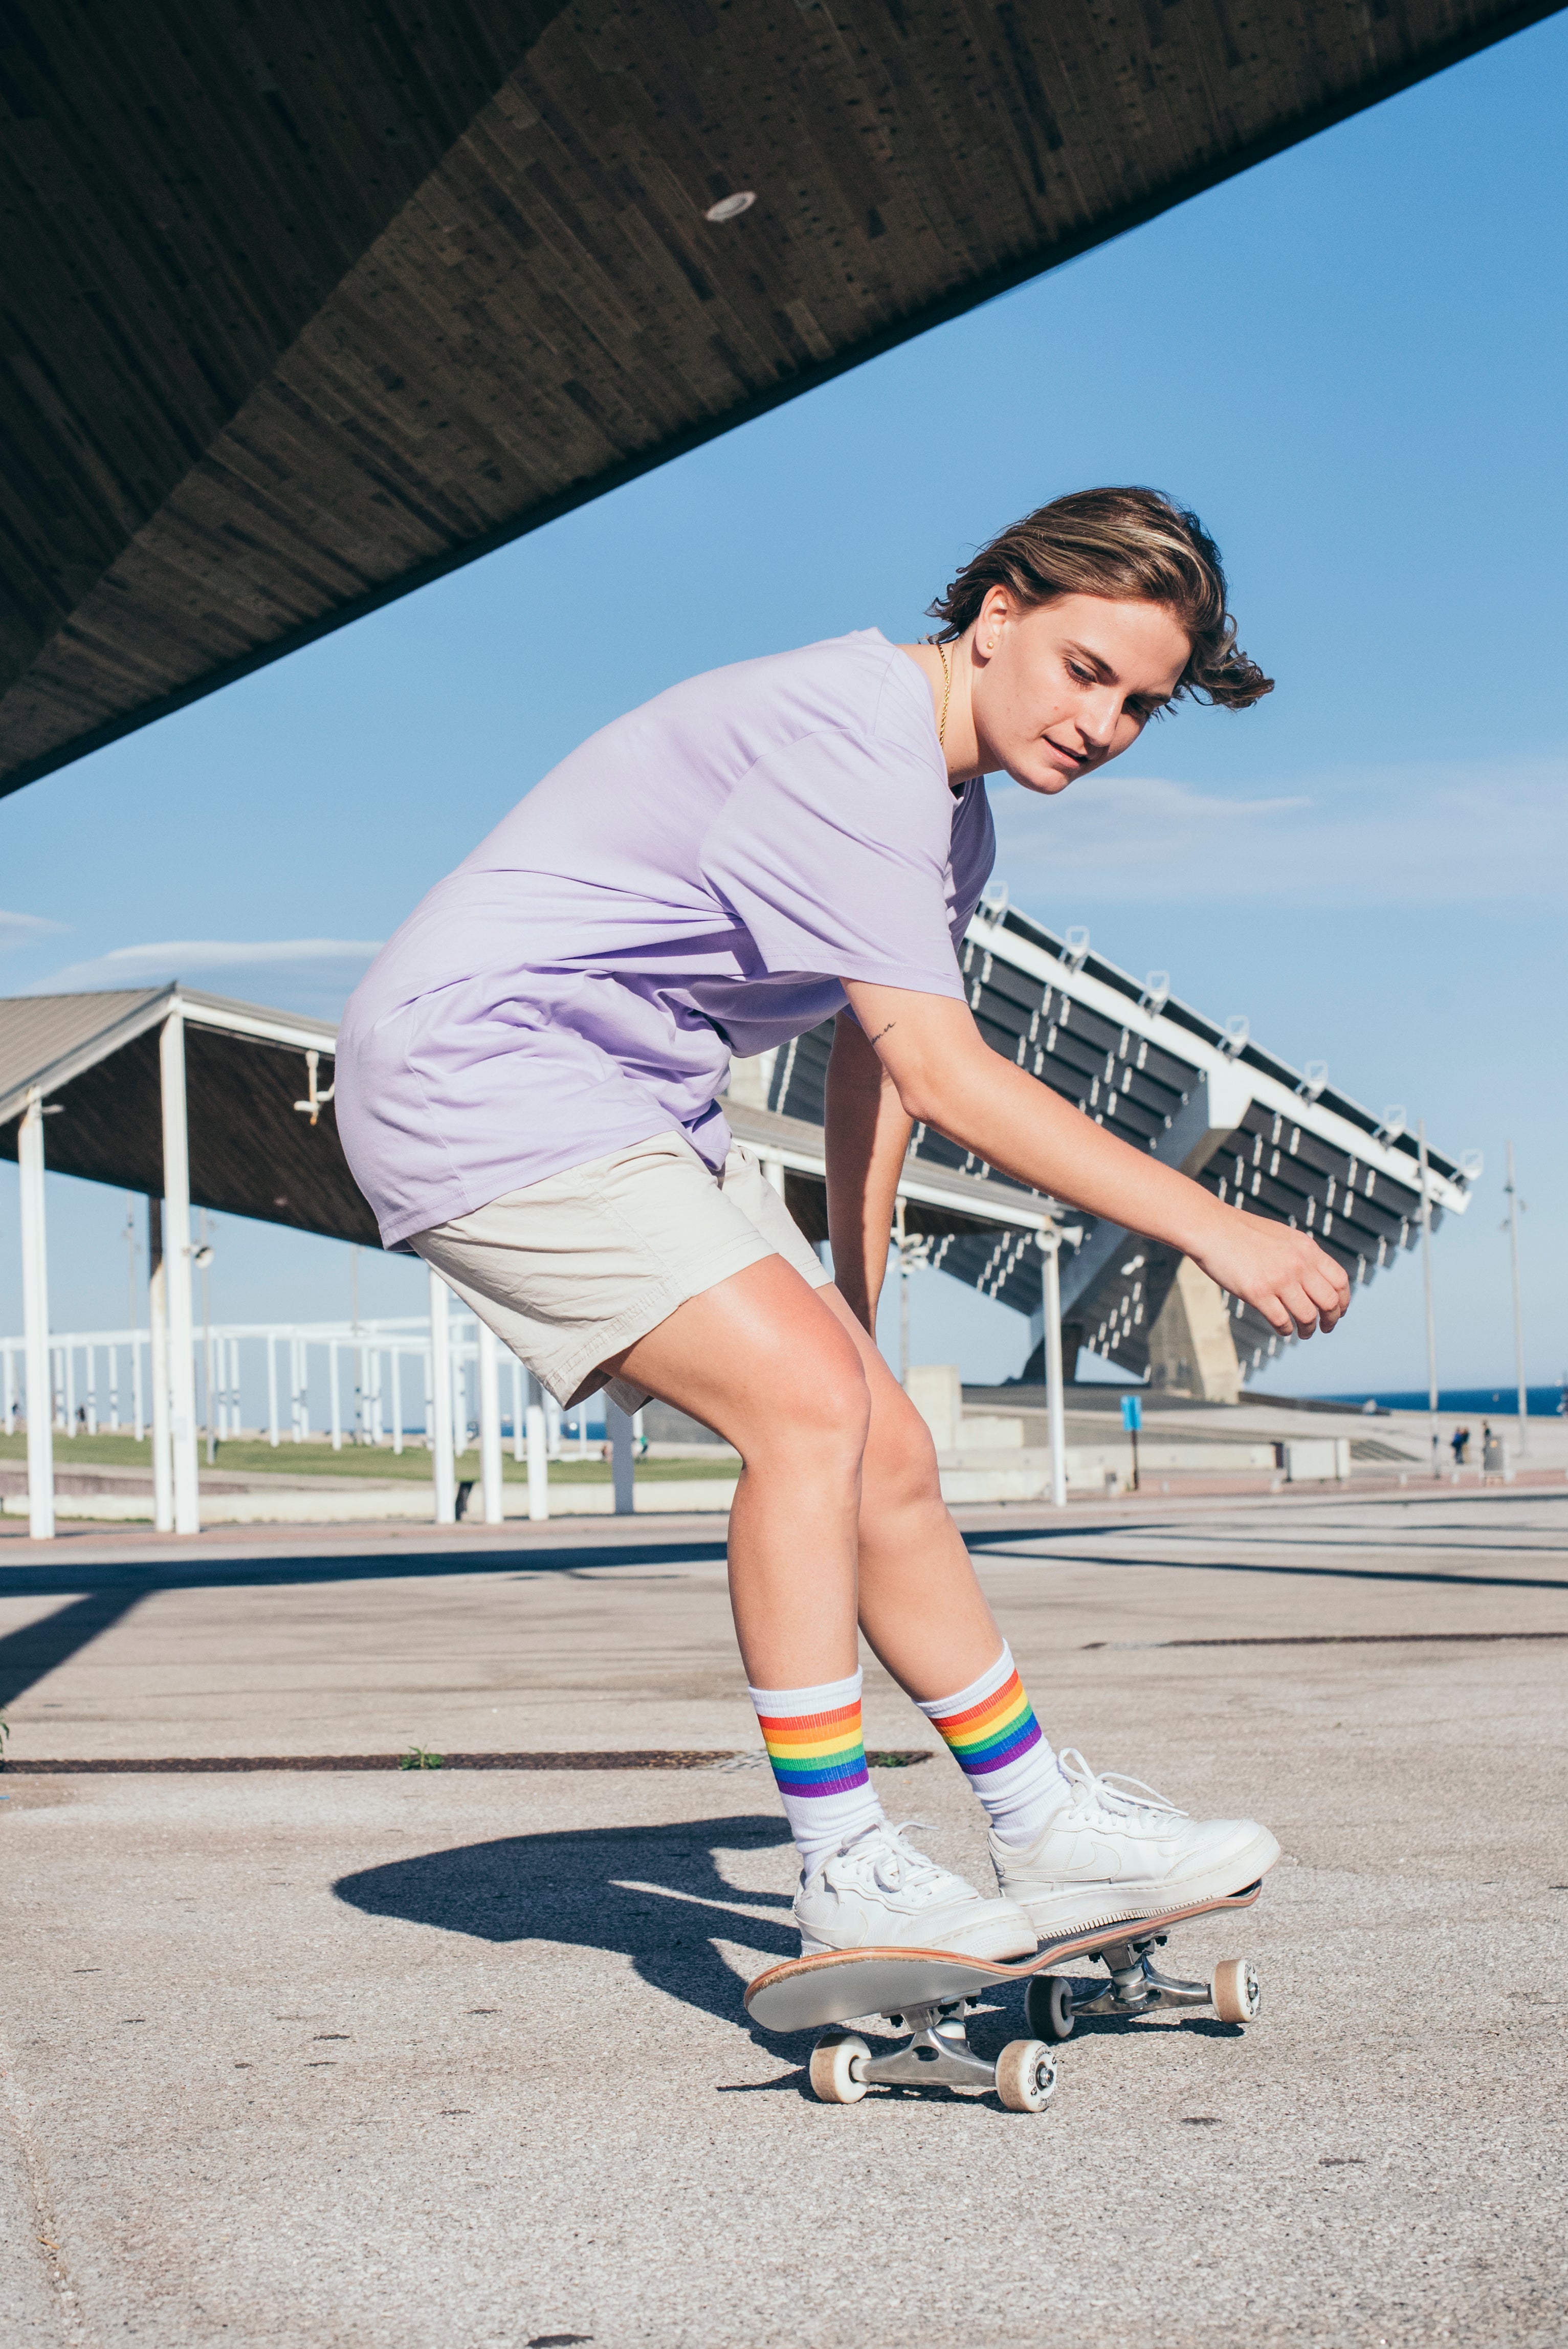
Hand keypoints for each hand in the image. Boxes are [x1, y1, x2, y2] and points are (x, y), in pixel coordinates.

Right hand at [1191, 1211, 1351, 1339]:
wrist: (1211, 1228)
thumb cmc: (1243, 1233)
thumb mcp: (1283, 1237)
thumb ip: (1302, 1256)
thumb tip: (1316, 1279)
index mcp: (1307, 1249)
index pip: (1340, 1281)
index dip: (1343, 1301)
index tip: (1338, 1311)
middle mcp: (1298, 1264)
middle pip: (1329, 1302)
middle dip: (1331, 1320)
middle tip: (1325, 1327)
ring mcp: (1278, 1279)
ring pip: (1307, 1316)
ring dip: (1308, 1329)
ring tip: (1304, 1333)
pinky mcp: (1257, 1293)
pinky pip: (1281, 1321)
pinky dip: (1285, 1329)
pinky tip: (1282, 1329)